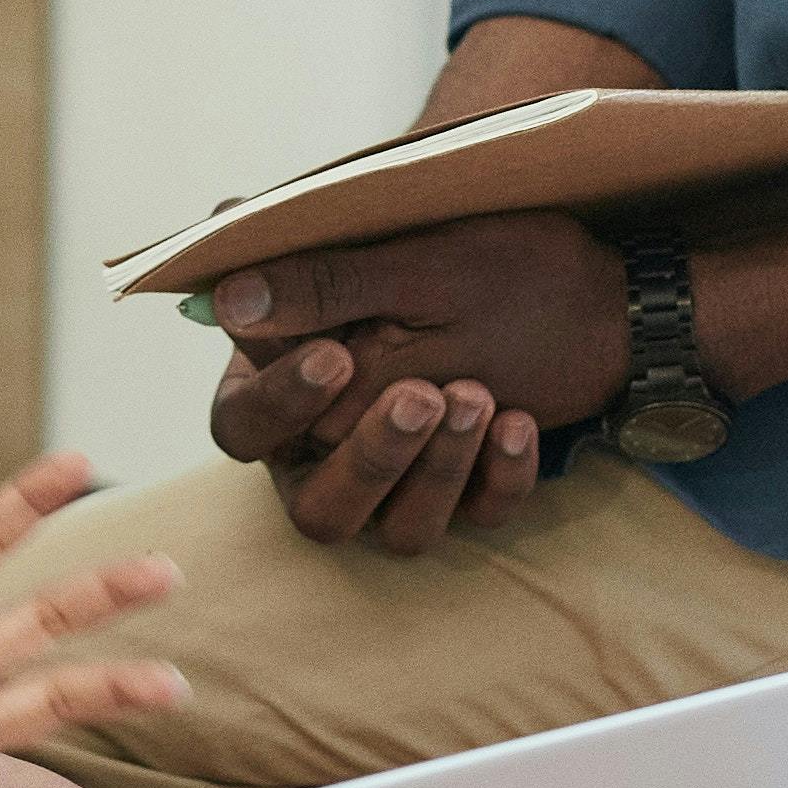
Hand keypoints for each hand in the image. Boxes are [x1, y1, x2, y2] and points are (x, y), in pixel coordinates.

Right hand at [204, 208, 621, 549]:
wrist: (554, 279)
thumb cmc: (437, 258)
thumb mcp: (389, 263)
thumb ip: (313, 278)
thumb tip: (233, 293)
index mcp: (279, 398)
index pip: (242, 427)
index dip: (279, 405)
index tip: (334, 357)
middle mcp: (329, 459)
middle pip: (318, 510)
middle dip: (370, 459)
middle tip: (419, 396)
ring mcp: (402, 489)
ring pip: (400, 530)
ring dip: (437, 471)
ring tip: (475, 396)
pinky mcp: (467, 498)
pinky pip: (480, 517)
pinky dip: (500, 477)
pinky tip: (519, 423)